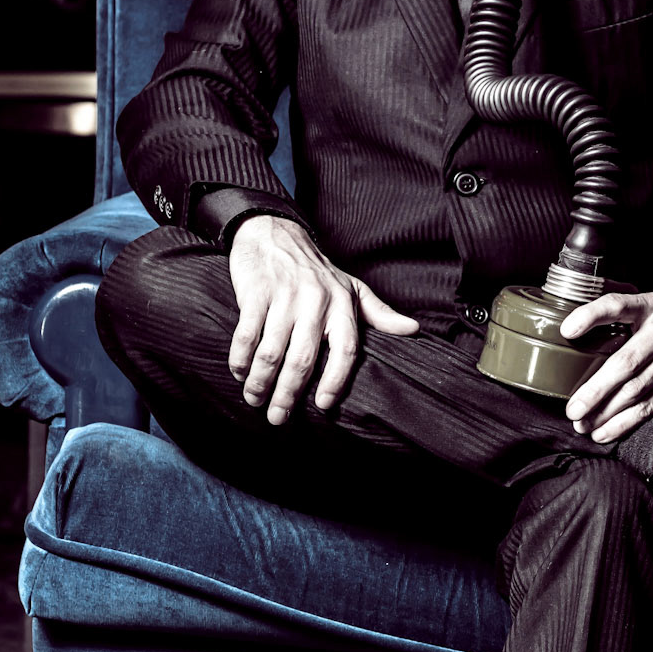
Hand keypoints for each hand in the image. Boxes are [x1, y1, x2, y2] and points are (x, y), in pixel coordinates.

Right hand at [228, 214, 417, 423]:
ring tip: (254, 400)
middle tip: (277, 418)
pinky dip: (240, 358)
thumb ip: (380, 313)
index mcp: (342, 306)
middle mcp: (315, 302)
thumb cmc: (316, 270)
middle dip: (288, 394)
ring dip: (260, 382)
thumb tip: (413, 330)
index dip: (336, 380)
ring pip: (272, 350)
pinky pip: (247, 333)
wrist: (275, 233)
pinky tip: (239, 372)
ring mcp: (284, 297)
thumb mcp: (352, 288)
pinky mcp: (255, 292)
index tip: (324, 405)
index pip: (346, 350)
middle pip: (303, 359)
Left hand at [560, 290, 652, 444]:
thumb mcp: (641, 313)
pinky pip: (646, 409)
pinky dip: (622, 424)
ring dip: (604, 412)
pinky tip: (602, 432)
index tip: (566, 331)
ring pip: (634, 391)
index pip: (617, 305)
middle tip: (573, 408)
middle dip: (596, 390)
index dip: (591, 316)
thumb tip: (562, 333)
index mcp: (650, 306)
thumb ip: (611, 317)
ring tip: (582, 423)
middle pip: (626, 363)